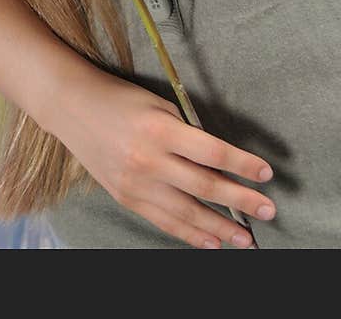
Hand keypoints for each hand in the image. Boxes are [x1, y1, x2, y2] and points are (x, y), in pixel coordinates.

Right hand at [52, 67, 274, 248]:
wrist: (72, 108)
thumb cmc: (120, 98)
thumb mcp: (158, 104)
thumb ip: (186, 132)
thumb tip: (219, 160)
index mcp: (161, 129)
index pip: (212, 153)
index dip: (242, 165)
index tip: (266, 173)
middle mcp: (150, 160)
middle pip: (205, 186)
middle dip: (241, 201)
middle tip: (269, 210)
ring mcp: (136, 184)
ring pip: (187, 213)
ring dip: (220, 228)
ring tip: (246, 239)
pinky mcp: (126, 198)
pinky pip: (164, 221)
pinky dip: (190, 234)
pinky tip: (211, 242)